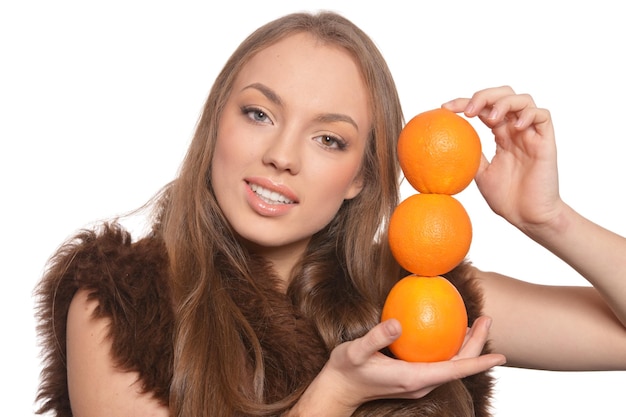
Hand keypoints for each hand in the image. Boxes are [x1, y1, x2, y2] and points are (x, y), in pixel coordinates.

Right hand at [290, 316, 504, 415]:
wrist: (339, 388)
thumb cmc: (346, 369)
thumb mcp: (356, 351)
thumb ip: (376, 338)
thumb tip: (399, 323)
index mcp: (412, 378)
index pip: (453, 371)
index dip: (478, 362)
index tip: (500, 355)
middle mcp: (420, 383)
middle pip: (457, 367)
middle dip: (477, 345)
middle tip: (486, 318)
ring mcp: (417, 382)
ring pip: (451, 366)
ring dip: (466, 347)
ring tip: (476, 324)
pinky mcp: (412, 378)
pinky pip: (439, 364)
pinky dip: (451, 349)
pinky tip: (449, 332)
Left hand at [443, 86, 562, 231]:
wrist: (528, 217)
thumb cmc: (507, 199)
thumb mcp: (479, 174)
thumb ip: (470, 155)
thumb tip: (444, 143)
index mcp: (501, 136)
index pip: (484, 109)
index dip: (465, 103)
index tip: (445, 109)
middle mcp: (516, 130)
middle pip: (504, 96)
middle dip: (484, 96)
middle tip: (468, 110)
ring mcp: (532, 135)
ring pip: (524, 100)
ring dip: (504, 103)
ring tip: (490, 118)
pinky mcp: (546, 142)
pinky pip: (543, 116)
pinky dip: (529, 114)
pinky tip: (515, 126)